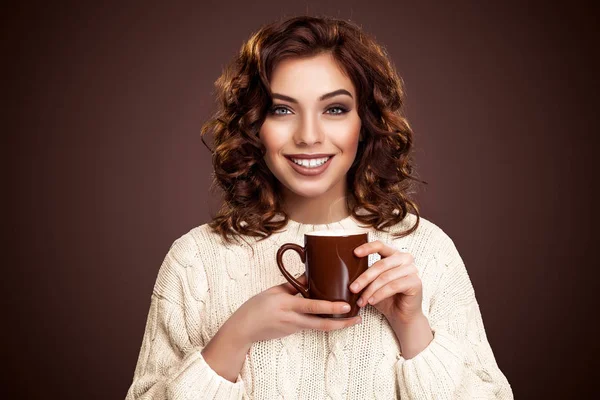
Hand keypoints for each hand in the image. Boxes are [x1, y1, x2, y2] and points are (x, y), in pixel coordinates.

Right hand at [230, 275, 361, 344]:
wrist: (243, 329)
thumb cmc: (255, 307)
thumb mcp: (274, 291)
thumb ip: (293, 285)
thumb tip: (311, 276)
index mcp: (287, 305)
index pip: (313, 307)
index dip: (331, 307)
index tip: (346, 305)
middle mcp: (293, 319)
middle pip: (322, 324)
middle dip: (342, 323)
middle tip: (358, 318)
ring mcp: (294, 328)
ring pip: (320, 327)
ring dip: (337, 325)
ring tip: (351, 319)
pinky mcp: (293, 332)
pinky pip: (311, 326)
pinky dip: (323, 322)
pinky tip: (333, 318)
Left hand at [350, 241, 423, 324]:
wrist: (401, 316)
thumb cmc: (386, 298)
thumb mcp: (374, 283)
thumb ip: (367, 273)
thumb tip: (347, 268)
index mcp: (395, 254)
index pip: (381, 245)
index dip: (367, 248)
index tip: (355, 253)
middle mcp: (405, 258)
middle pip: (380, 264)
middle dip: (364, 278)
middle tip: (352, 288)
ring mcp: (412, 269)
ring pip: (385, 277)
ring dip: (370, 290)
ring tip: (361, 300)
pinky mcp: (416, 282)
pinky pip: (393, 286)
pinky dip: (380, 294)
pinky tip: (371, 301)